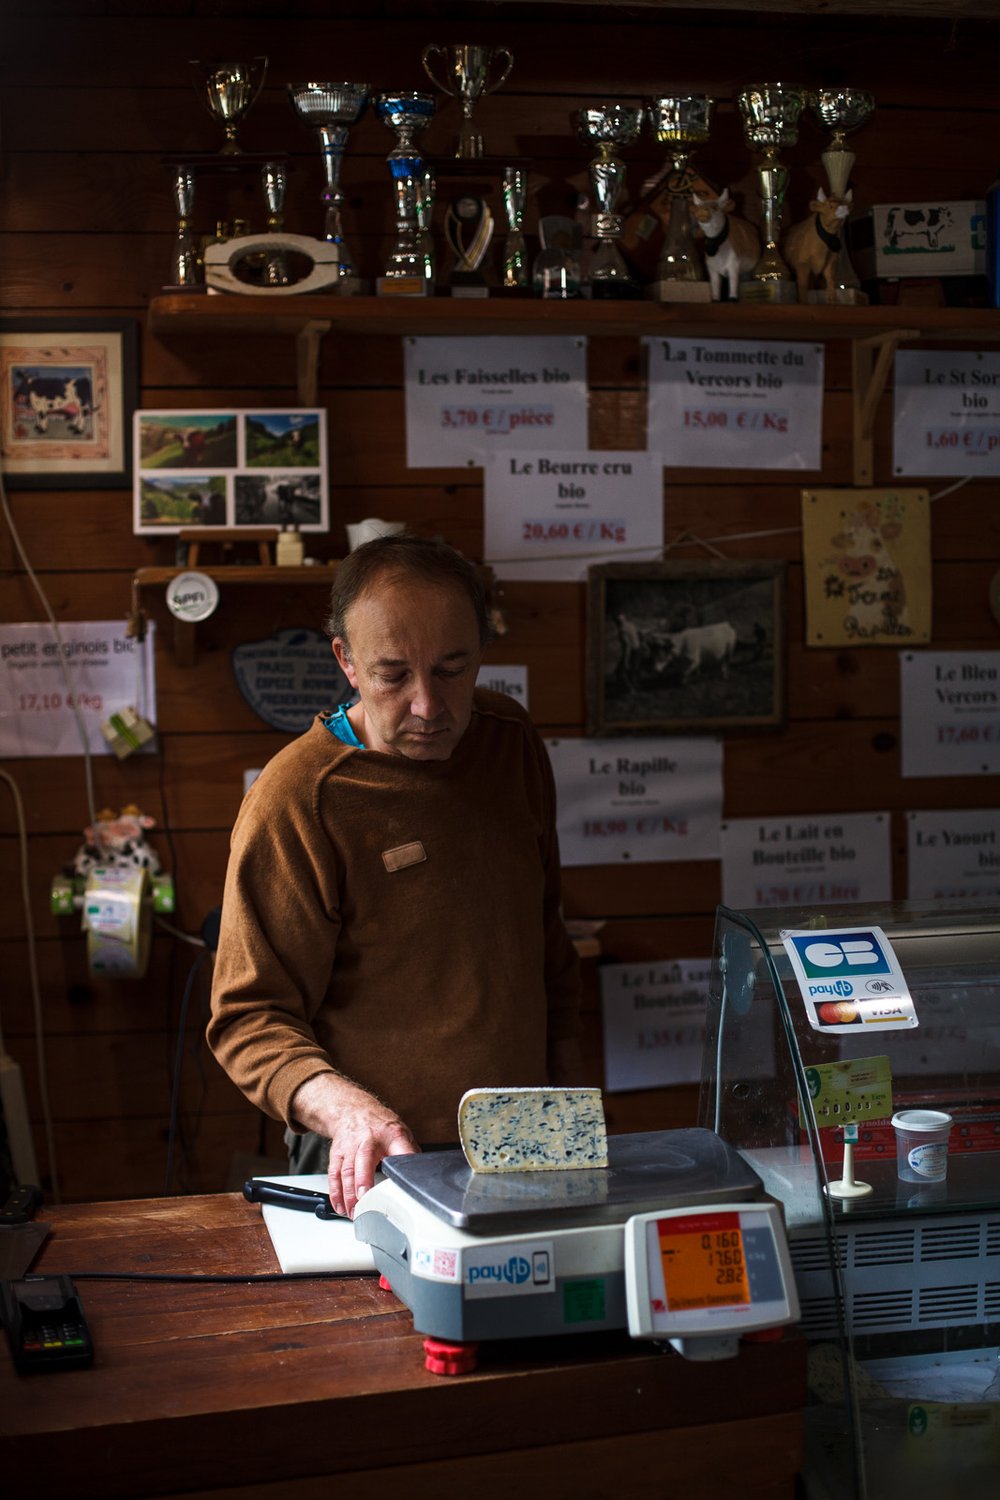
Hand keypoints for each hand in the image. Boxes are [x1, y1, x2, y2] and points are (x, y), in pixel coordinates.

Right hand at [290, 1073, 418, 1217]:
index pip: (399, 1149)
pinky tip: (340, 1206)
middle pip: (364, 1161)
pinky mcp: (337, 1154)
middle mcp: (368, 1140)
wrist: (353, 1110)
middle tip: (365, 1202)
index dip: (401, 1164)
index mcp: (391, 1135)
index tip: (402, 1182)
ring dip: (348, 1195)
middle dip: (363, 1182)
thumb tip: (422, 1175)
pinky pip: (334, 1174)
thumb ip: (410, 1153)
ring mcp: (350, 1147)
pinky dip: (335, 1193)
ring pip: (346, 1171)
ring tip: (354, 1213)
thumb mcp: (401, 1133)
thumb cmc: (380, 1126)